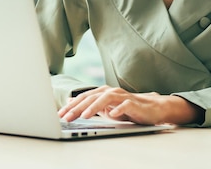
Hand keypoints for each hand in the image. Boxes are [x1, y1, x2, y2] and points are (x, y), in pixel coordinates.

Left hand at [58, 85, 202, 125]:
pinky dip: (118, 109)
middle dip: (77, 108)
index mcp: (102, 93)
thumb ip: (90, 106)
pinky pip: (125, 105)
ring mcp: (122, 96)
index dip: (71, 106)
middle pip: (91, 98)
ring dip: (93, 107)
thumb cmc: (126, 108)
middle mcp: (110, 92)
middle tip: (66, 117)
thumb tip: (71, 103)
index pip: (83, 98)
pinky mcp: (134, 103)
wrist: (151, 108)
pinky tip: (112, 115)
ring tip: (83, 116)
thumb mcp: (105, 109)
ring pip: (105, 99)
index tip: (60, 115)